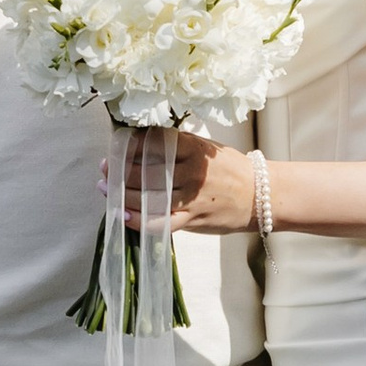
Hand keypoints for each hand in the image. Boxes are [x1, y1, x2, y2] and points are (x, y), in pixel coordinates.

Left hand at [118, 129, 258, 234]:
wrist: (260, 196)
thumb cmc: (230, 170)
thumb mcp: (207, 149)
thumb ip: (178, 147)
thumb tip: (142, 143)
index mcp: (195, 149)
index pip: (155, 142)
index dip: (131, 145)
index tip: (116, 146)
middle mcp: (193, 171)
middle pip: (146, 171)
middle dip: (120, 170)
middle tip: (106, 168)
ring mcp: (193, 197)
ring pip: (150, 197)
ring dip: (122, 194)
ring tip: (107, 189)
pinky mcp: (194, 218)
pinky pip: (162, 222)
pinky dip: (140, 221)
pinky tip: (124, 216)